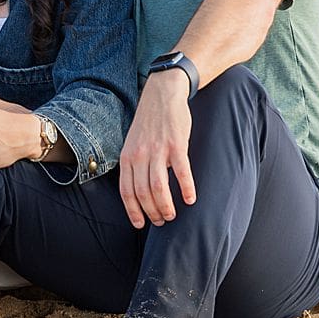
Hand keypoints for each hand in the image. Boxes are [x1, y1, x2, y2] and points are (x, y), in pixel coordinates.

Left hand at [119, 71, 195, 227]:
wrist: (163, 93)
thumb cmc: (149, 121)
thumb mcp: (132, 142)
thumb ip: (133, 164)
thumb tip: (136, 191)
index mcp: (128, 156)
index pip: (127, 191)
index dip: (133, 211)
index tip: (140, 224)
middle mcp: (140, 155)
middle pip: (143, 193)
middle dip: (152, 212)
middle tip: (162, 221)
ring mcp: (158, 150)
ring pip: (159, 187)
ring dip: (166, 206)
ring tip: (173, 215)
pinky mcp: (177, 145)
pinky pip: (181, 173)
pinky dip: (186, 189)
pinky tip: (191, 199)